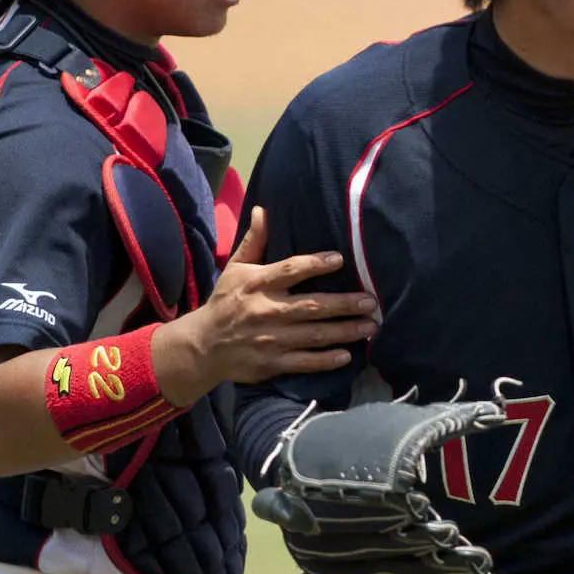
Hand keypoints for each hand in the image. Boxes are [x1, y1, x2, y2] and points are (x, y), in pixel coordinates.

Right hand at [154, 206, 377, 400]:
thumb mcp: (235, 268)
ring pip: (314, 335)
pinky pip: (304, 362)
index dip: (315, 264)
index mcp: (257, 284)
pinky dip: (325, 360)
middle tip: (371, 301)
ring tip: (370, 326)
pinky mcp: (271, 364)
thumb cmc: (225, 302)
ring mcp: (270, 339)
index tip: (340, 259)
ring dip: (344, 331)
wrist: (202, 346)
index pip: (289, 270)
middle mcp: (266, 311)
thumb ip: (254, 241)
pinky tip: (347, 355)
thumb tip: (262, 209)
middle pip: (311, 306)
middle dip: (344, 304)